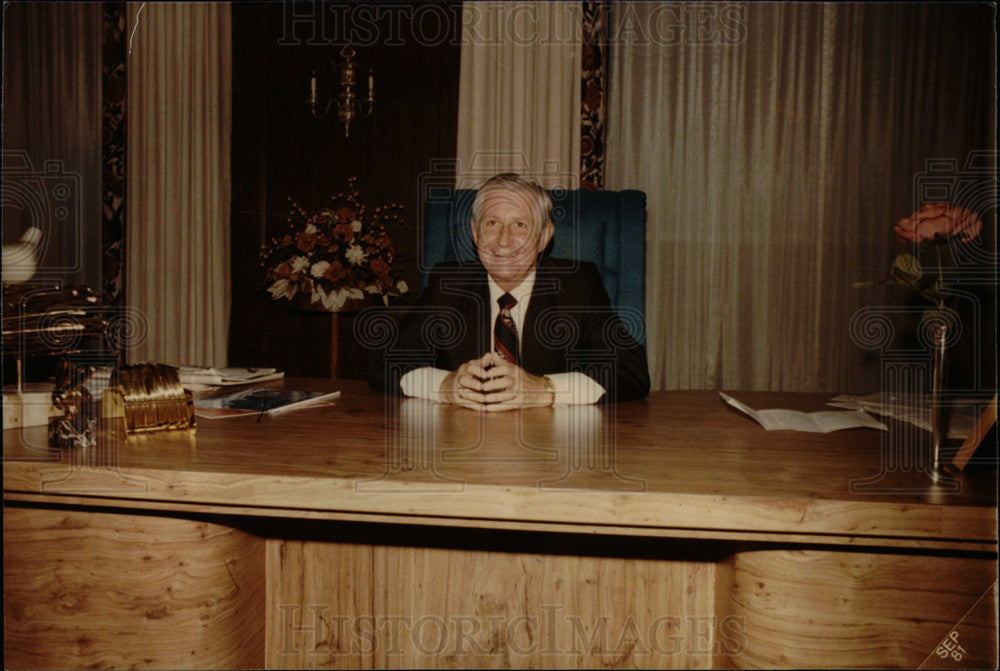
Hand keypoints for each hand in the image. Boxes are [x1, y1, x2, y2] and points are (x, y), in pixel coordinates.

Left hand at [437, 352, 554, 411]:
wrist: (540, 390)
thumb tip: (489, 354)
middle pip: (494, 384)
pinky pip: (503, 406)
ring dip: (484, 399)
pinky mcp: (518, 402)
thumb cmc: (523, 378)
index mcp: (511, 369)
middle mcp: (514, 380)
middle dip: (481, 387)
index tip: (470, 376)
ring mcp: (517, 392)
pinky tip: (484, 408)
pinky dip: (493, 408)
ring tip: (474, 399)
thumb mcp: (513, 367)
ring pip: (498, 396)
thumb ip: (500, 362)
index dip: (481, 374)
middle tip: (469, 389)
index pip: (493, 371)